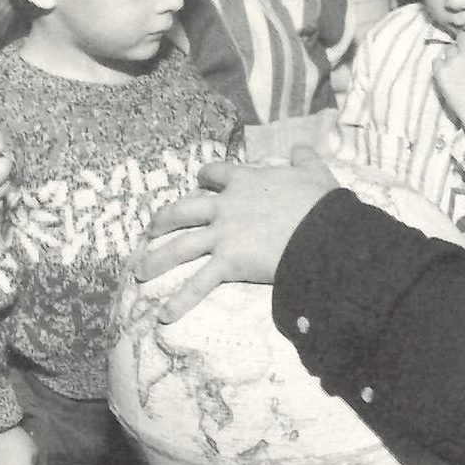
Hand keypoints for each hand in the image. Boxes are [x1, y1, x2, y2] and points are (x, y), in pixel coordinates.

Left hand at [138, 146, 339, 322]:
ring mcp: (223, 236)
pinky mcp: (228, 263)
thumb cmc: (320, 202)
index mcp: (244, 181)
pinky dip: (181, 301)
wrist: (324, 232)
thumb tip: (300, 148)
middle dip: (162, 220)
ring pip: (180, 247)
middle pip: (182, 210)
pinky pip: (199, 284)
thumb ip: (304, 158)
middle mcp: (225, 207)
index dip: (206, 177)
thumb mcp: (313, 172)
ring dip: (157, 260)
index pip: (214, 173)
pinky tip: (163, 315)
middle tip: (150, 230)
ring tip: (140, 272)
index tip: (202, 181)